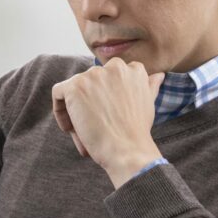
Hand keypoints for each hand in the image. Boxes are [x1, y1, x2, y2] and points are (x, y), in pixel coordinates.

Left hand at [52, 60, 164, 187]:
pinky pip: (58, 93)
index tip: (107, 115)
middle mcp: (113, 67)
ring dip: (76, 111)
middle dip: (90, 105)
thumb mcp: (147, 103)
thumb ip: (149, 85)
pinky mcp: (75, 86)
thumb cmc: (136, 132)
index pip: (108, 78)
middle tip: (95, 128)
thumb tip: (159, 74)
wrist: (127, 150)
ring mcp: (93, 75)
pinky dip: (61, 112)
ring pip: (74, 91)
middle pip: (90, 84)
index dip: (105, 98)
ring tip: (85, 133)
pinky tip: (72, 129)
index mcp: (132, 69)